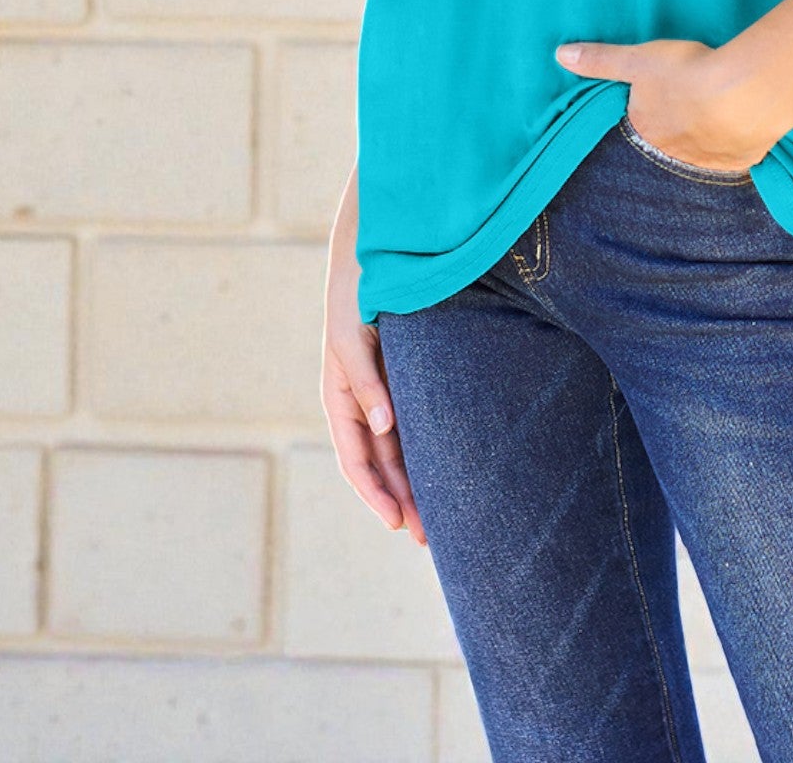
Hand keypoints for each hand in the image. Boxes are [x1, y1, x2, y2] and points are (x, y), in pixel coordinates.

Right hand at [323, 271, 427, 548]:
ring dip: (418, 484)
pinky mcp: (408, 380)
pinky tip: (452, 470)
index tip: (397, 521)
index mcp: (340, 399)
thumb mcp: (351, 337)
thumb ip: (365, 380)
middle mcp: (363, 403)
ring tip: (445, 520)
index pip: (356, 460)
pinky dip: (429, 451)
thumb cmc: (355, 295)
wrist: (374, 254)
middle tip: (430, 537)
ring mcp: (386, 393)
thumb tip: (383, 426)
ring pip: (401, 451)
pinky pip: (417, 425)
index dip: (375, 493)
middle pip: (382, 465)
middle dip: (403, 501)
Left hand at [555, 36, 774, 170]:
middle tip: (691, 111)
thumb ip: (600, 60)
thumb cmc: (686, 73)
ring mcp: (707, 161)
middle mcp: (672, 154)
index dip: (650, 115)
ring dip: (707, 139)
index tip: (661, 104)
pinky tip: (742, 130)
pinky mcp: (739, 162)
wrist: (742, 95)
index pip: (641, 127)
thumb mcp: (637, 60)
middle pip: (670, 144)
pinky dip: (735, 146)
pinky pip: (733, 158)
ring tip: (718, 118)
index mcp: (646, 130)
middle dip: (677, 131)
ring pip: (702, 154)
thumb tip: (559, 55)